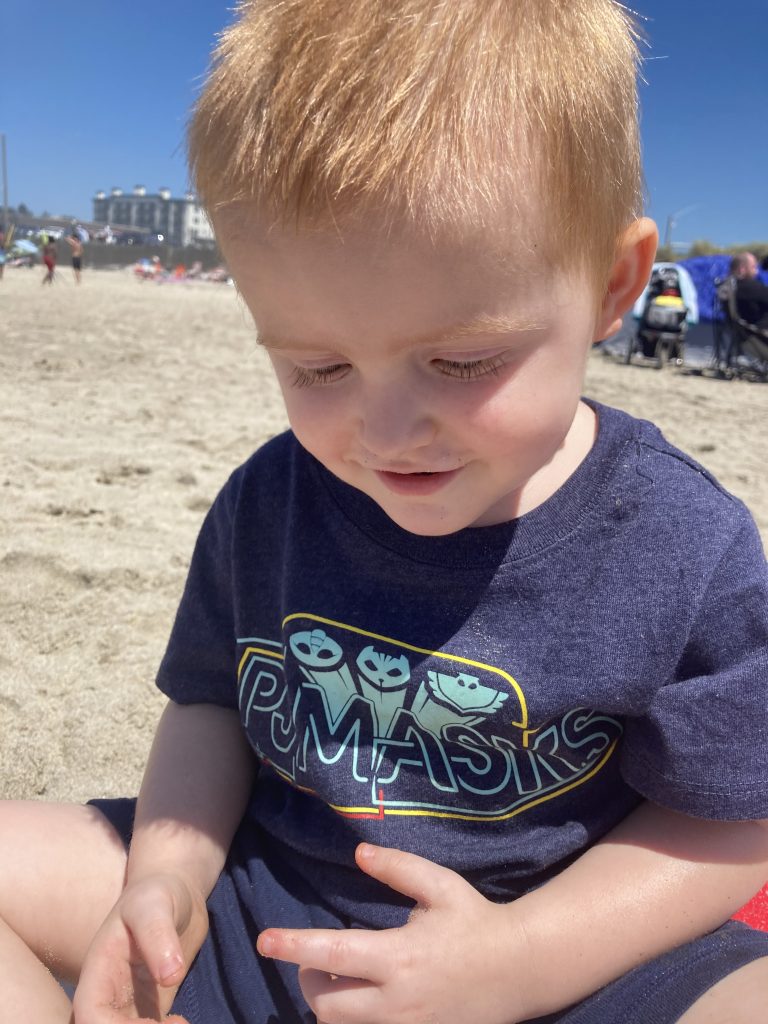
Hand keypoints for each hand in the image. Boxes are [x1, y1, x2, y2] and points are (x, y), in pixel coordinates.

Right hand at [72, 871, 208, 1022]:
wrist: (173, 895)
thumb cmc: (156, 895)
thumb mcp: (154, 906)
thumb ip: (158, 935)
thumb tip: (170, 976)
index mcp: (98, 972)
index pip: (89, 1014)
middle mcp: (107, 995)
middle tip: (176, 1022)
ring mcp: (125, 1006)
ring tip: (180, 1021)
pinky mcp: (147, 1011)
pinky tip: (181, 1022)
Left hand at [257, 844, 531, 1023]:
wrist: (519, 970)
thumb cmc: (475, 921)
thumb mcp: (440, 885)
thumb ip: (398, 868)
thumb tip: (358, 853)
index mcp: (400, 956)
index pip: (332, 955)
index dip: (294, 947)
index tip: (264, 940)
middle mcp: (397, 1001)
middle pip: (325, 1005)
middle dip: (309, 982)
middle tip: (316, 963)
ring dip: (329, 1006)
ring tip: (339, 982)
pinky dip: (353, 1022)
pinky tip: (362, 1001)